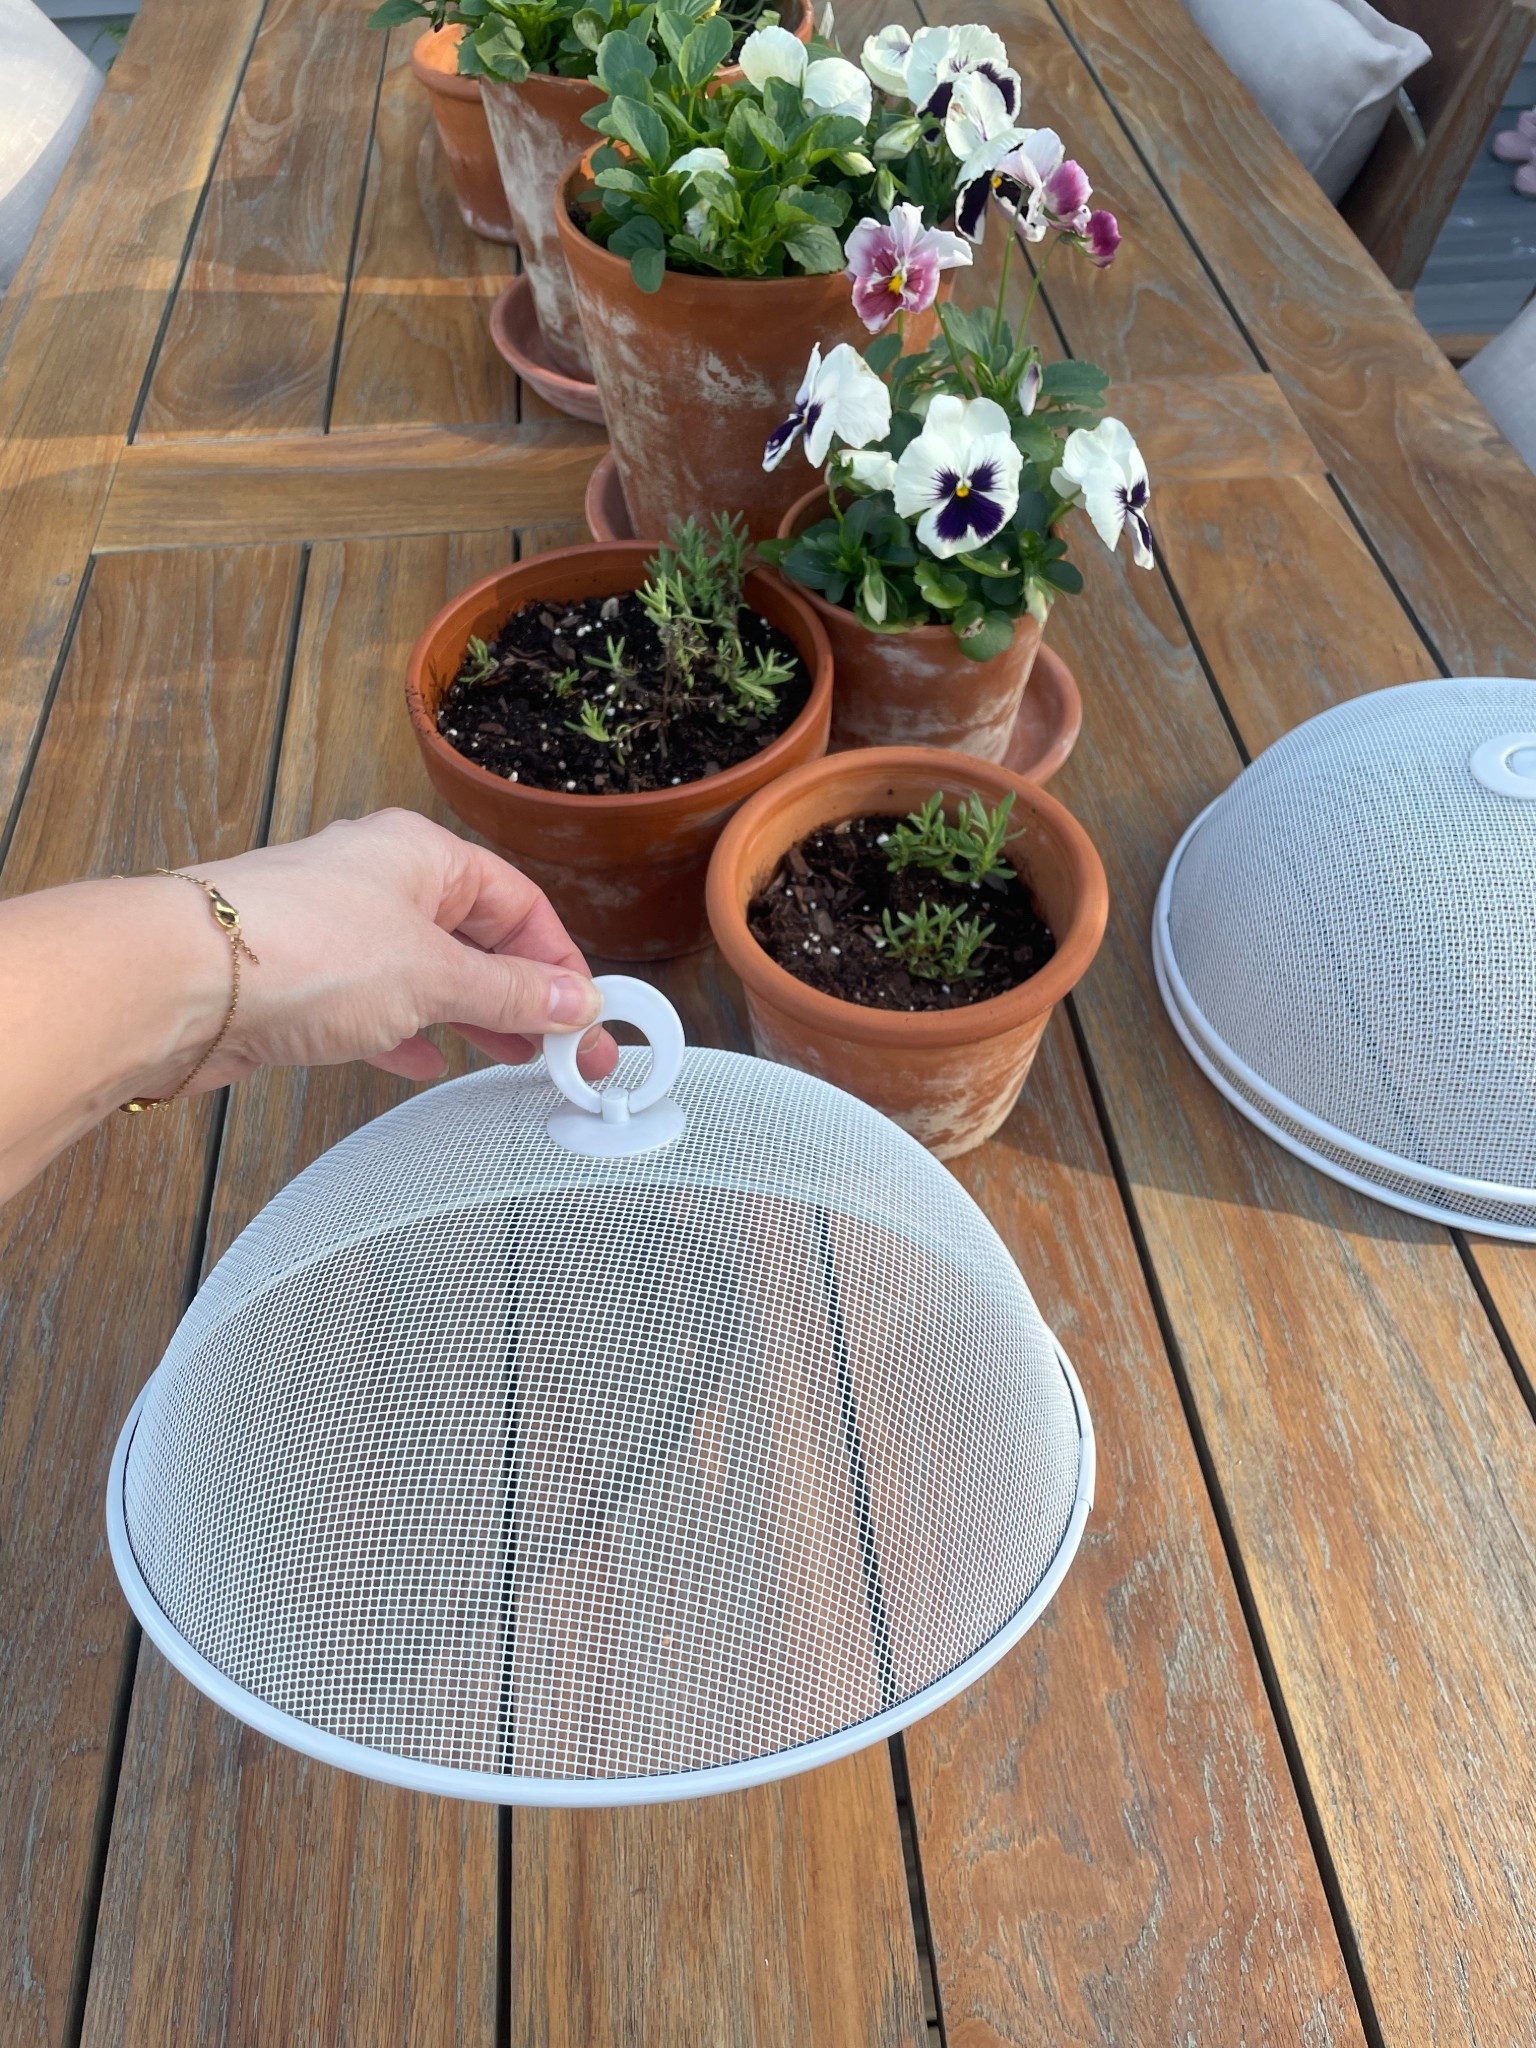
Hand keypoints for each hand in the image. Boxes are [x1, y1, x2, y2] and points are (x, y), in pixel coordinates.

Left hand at [166, 810, 617, 1089]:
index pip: (517, 902)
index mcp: (421, 854)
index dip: (558, 962)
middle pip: (475, 938)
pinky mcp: (300, 981)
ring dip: (473, 1016)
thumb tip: (576, 1002)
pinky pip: (374, 1005)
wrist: (179, 981)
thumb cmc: (302, 949)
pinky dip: (409, 1032)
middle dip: (524, 996)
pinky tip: (426, 1062)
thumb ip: (511, 993)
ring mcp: (336, 931)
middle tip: (564, 1055)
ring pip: (426, 973)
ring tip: (514, 1060)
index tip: (586, 1018)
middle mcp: (379, 881)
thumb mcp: (434, 975)